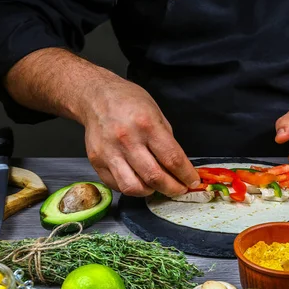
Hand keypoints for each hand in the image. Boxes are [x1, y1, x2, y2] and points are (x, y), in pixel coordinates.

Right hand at [81, 80, 199, 196]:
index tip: (192, 182)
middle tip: (179, 189)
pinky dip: (132, 187)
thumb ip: (167, 140)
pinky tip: (139, 180)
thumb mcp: (156, 113)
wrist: (96, 96)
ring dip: (151, 192)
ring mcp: (109, 152)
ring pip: (133, 187)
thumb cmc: (129, 102)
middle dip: (173, 188)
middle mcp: (127, 140)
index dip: (186, 175)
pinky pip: (117, 185)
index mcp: (146, 125)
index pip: (172, 158)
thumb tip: (178, 166)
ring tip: (157, 186)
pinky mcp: (97, 162)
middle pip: (154, 177)